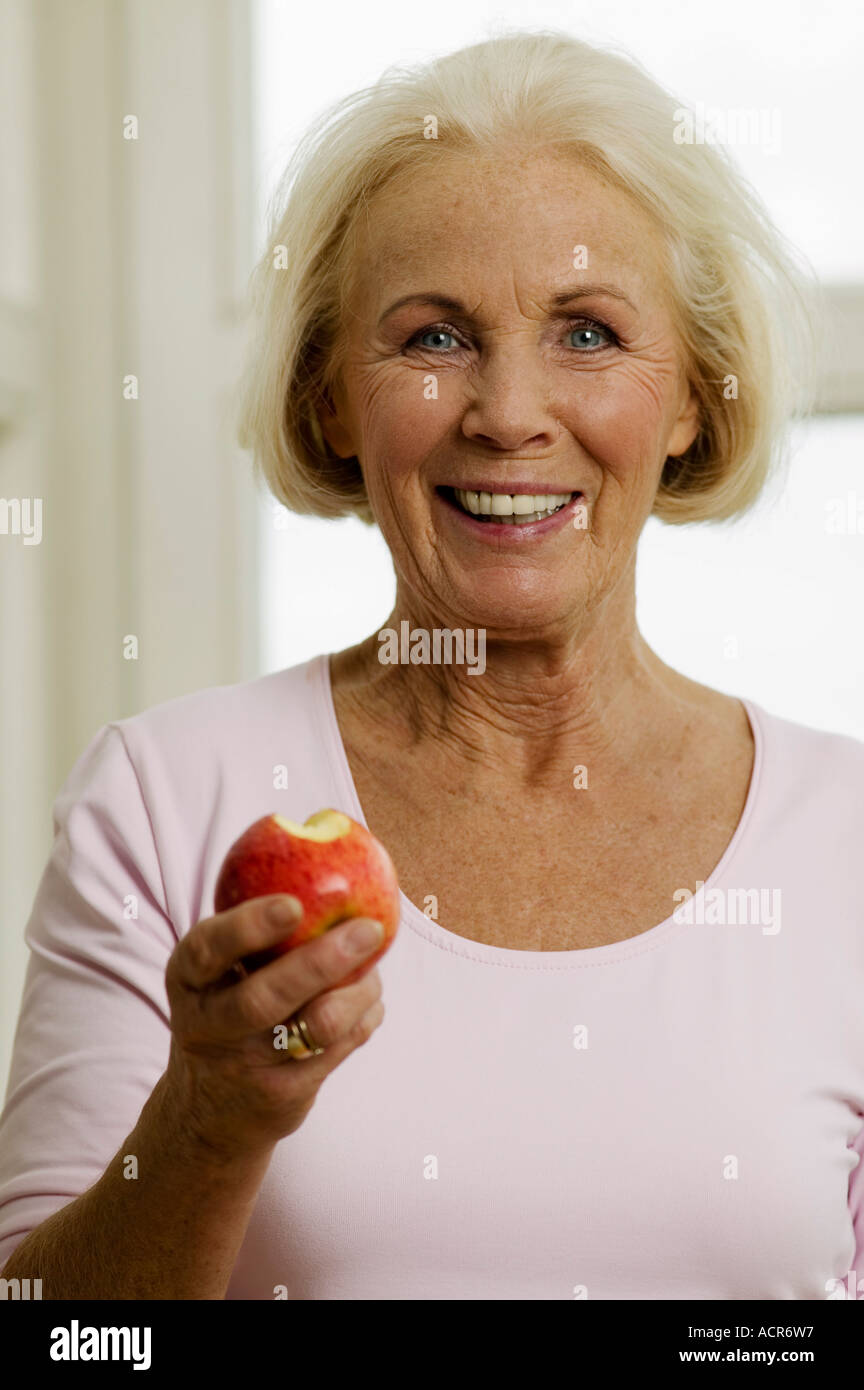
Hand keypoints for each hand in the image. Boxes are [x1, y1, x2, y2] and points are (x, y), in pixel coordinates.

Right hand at [163, 895, 385, 1158]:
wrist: (207, 1116)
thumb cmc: (225, 1015)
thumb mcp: (213, 977)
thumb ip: (253, 931)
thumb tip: (332, 869)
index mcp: (188, 981)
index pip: (206, 949)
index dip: (248, 926)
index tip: (293, 903)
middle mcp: (209, 1025)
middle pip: (263, 997)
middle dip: (322, 961)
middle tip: (369, 929)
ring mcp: (246, 1065)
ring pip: (315, 1026)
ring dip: (358, 992)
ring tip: (373, 973)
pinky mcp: (284, 1095)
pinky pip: (338, 1050)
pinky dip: (363, 1019)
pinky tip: (368, 1003)